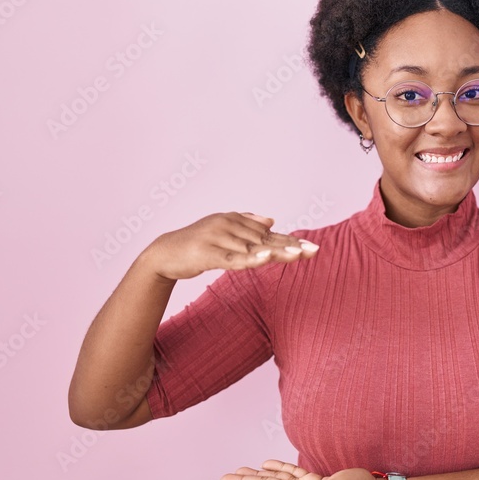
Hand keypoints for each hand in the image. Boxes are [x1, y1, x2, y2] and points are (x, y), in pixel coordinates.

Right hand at [141, 212, 317, 281]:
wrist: (164, 253)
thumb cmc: (196, 244)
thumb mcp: (223, 231)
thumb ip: (247, 225)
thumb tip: (272, 220)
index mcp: (236, 221)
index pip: (269, 234)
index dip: (291, 241)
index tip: (313, 248)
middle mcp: (230, 226)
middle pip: (266, 240)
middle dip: (291, 246)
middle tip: (314, 251)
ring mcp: (219, 238)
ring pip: (253, 248)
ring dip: (276, 253)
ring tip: (298, 255)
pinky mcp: (209, 254)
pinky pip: (233, 258)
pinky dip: (250, 259)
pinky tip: (266, 260)